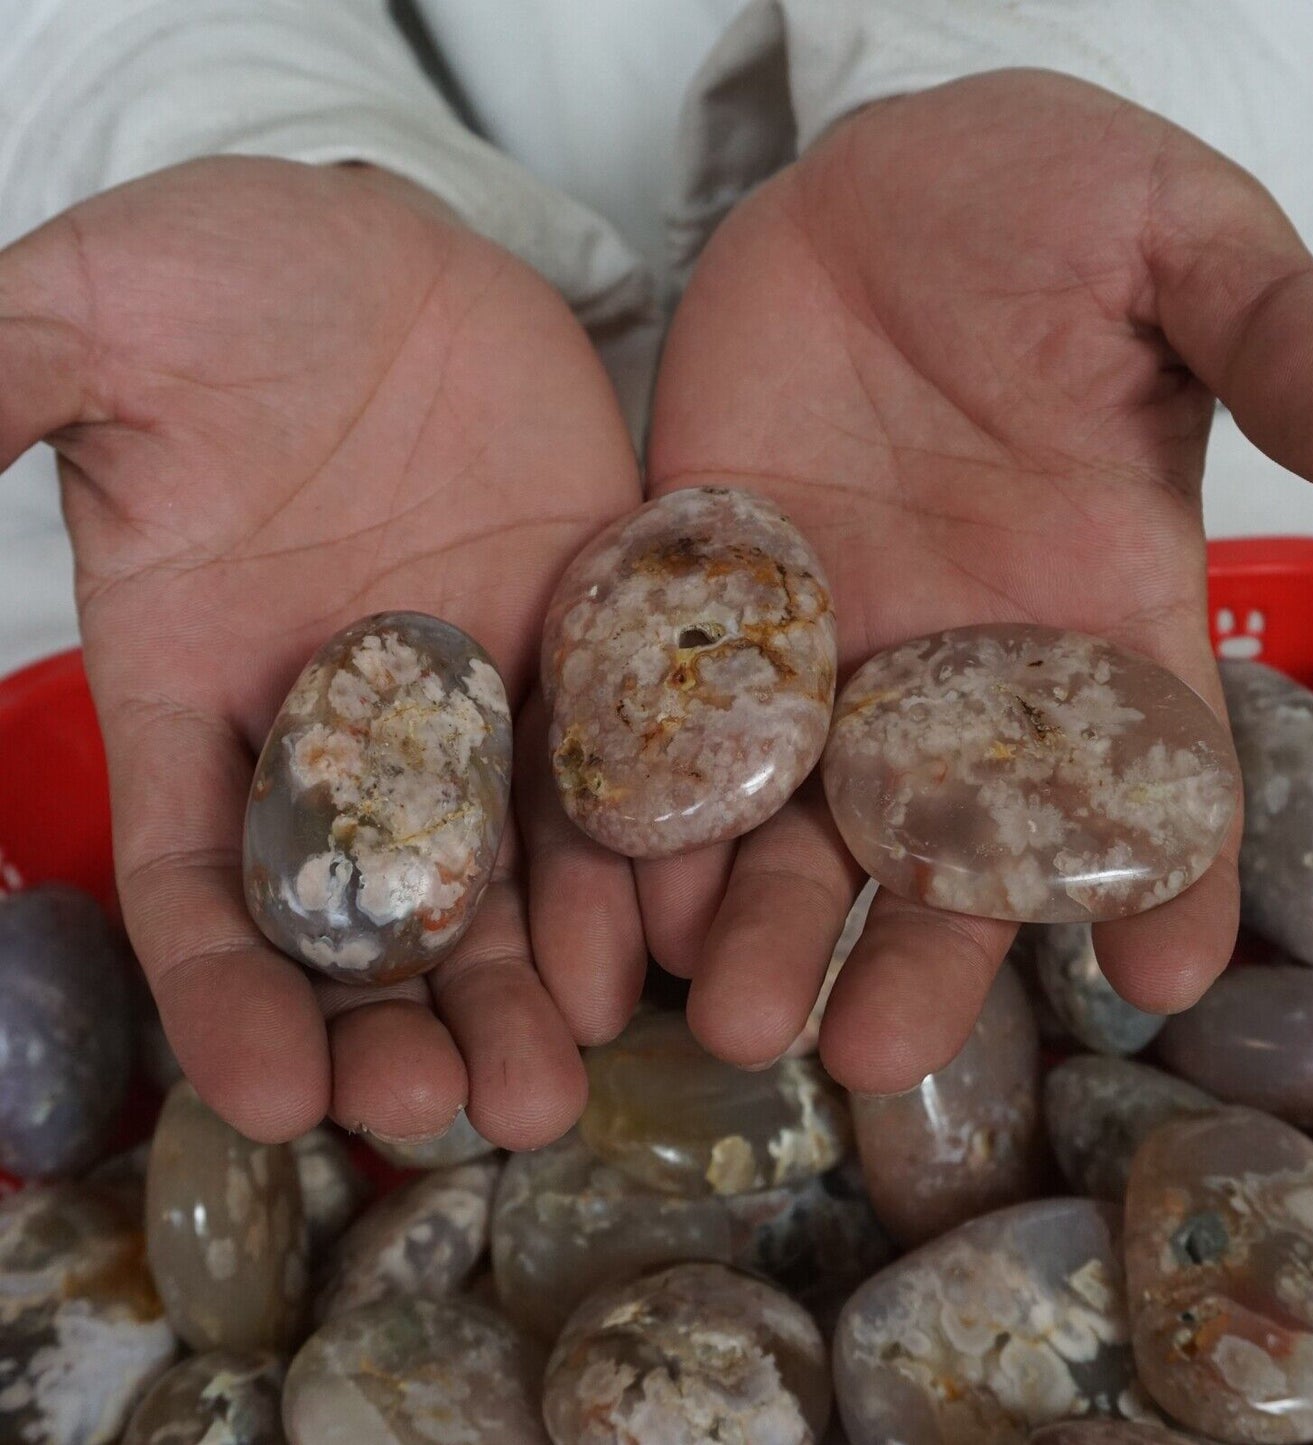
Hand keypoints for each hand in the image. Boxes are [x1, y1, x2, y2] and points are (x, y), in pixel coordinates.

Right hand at [0, 158, 643, 1144]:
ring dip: (533, 980)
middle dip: (408, 1022)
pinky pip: (618, 762)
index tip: (274, 1100)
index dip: (226, 993)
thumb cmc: (226, 275)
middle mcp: (345, 722)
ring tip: (564, 1078)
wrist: (391, 246)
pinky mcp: (588, 641)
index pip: (200, 876)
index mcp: (201, 688)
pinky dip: (640, 849)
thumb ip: (7, 394)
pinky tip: (671, 928)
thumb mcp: (98, 316)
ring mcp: (479, 691)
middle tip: (460, 1115)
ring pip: (506, 869)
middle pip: (371, 912)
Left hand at [529, 70, 1312, 1094]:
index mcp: (1093, 612)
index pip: (1148, 771)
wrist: (879, 193)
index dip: (1167, 874)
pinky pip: (675, 727)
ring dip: (762, 921)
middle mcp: (956, 669)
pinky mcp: (707, 613)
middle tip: (867, 1058)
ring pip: (794, 819)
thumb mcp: (1178, 242)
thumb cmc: (1050, 210)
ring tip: (727, 1016)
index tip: (1162, 977)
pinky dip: (652, 810)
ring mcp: (823, 654)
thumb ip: (1271, 327)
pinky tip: (628, 892)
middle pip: (944, 845)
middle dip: (914, 956)